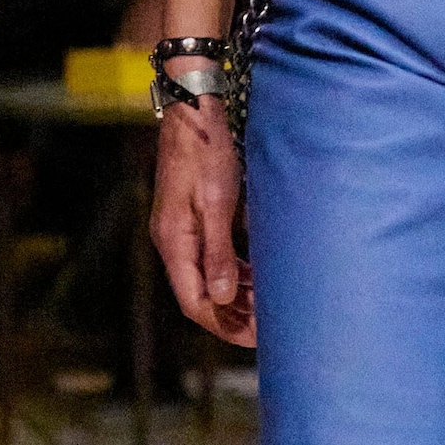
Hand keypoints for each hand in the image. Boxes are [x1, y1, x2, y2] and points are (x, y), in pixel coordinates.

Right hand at [151, 94, 254, 342]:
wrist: (195, 106)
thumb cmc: (207, 148)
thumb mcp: (217, 201)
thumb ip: (219, 251)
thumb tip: (223, 297)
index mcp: (174, 241)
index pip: (195, 303)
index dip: (224, 326)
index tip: (257, 337)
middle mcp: (173, 240)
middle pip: (201, 295)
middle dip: (234, 315)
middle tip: (271, 326)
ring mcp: (183, 229)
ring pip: (209, 277)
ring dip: (238, 294)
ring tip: (270, 304)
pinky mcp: (195, 217)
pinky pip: (213, 256)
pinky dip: (236, 270)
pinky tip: (259, 274)